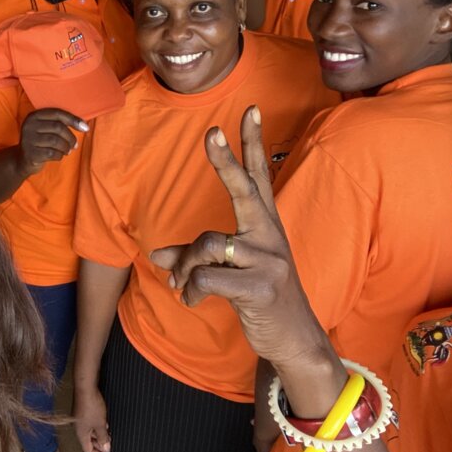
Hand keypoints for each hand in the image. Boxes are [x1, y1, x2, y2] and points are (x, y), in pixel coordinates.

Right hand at [17, 108, 86, 175]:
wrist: (22, 160)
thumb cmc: (41, 142)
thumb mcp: (45, 129)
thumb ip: (60, 123)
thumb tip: (84, 126)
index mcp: (34, 115)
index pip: (57, 113)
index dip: (73, 120)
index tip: (85, 128)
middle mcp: (29, 125)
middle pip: (58, 127)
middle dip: (70, 137)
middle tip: (74, 145)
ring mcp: (28, 139)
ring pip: (56, 141)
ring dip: (66, 147)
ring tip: (67, 151)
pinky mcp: (30, 153)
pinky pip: (52, 153)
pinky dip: (60, 155)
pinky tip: (59, 156)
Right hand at [73, 386, 110, 451]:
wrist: (85, 387)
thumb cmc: (91, 405)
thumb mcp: (100, 424)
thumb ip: (103, 437)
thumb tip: (105, 448)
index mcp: (81, 434)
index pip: (88, 450)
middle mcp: (78, 428)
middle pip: (88, 442)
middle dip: (99, 446)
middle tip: (108, 447)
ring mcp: (80, 419)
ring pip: (90, 432)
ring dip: (99, 436)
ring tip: (109, 437)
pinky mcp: (82, 411)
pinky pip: (90, 424)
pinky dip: (97, 427)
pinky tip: (104, 425)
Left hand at [150, 107, 323, 367]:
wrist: (295, 340)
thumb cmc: (260, 298)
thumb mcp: (230, 273)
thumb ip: (193, 259)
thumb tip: (156, 256)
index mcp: (265, 226)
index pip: (260, 175)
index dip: (253, 143)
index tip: (250, 110)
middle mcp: (270, 236)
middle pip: (245, 190)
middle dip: (226, 161)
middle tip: (211, 133)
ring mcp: (268, 261)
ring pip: (208, 245)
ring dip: (185, 267)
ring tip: (180, 284)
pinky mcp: (260, 288)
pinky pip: (206, 278)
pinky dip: (190, 290)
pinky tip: (190, 299)